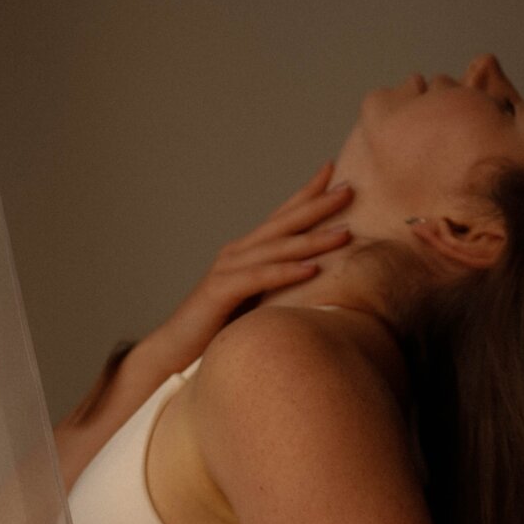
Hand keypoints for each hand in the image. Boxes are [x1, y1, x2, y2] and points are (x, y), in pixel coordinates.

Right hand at [148, 163, 353, 373]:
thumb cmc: (214, 333)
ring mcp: (227, 269)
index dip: (306, 194)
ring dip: (312, 239)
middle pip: (283, 224)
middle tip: (349, 189)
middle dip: (317, 205)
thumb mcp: (253, 305)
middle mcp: (236, 254)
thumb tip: (313, 291)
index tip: (334, 171)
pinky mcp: (220, 291)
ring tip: (346, 232)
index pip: (280, 218)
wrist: (173, 353)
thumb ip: (276, 291)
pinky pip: (260, 278)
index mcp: (246, 254)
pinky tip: (313, 268)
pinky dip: (287, 272)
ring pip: (277, 249)